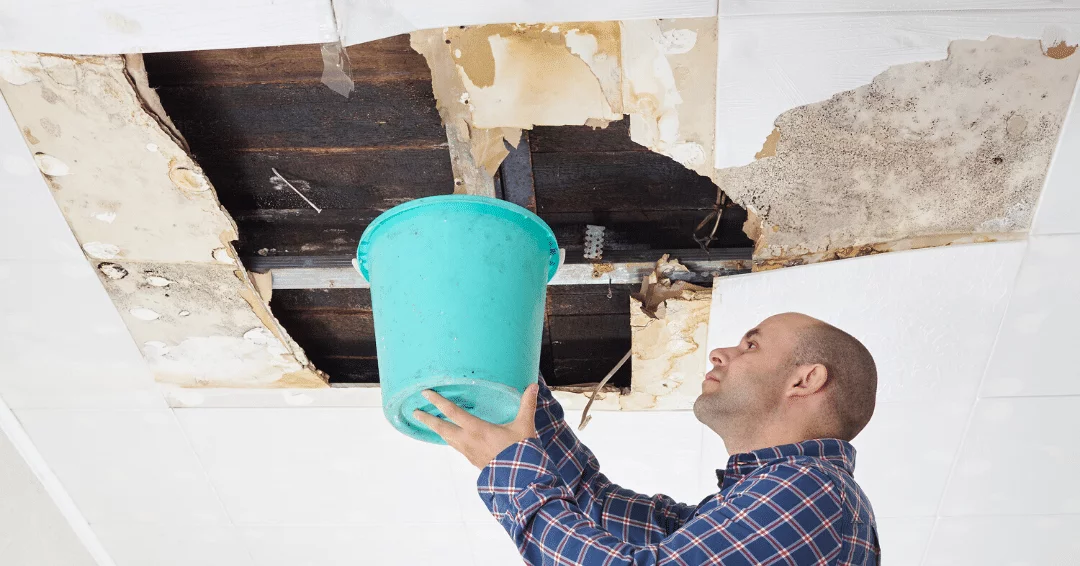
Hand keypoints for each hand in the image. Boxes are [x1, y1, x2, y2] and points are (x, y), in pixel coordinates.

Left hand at [413, 384, 538, 468]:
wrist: (519, 480)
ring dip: (437, 430)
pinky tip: (452, 438)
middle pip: (442, 428)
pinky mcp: (472, 460)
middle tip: (415, 412)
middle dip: (427, 419)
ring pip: (447, 439)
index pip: (452, 412)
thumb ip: (527, 405)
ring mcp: (468, 452)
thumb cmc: (520, 452)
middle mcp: (468, 440)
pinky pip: (456, 447)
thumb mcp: (524, 426)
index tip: (426, 393)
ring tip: (429, 423)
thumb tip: (533, 386)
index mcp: (477, 429)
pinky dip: (449, 439)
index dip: (438, 401)